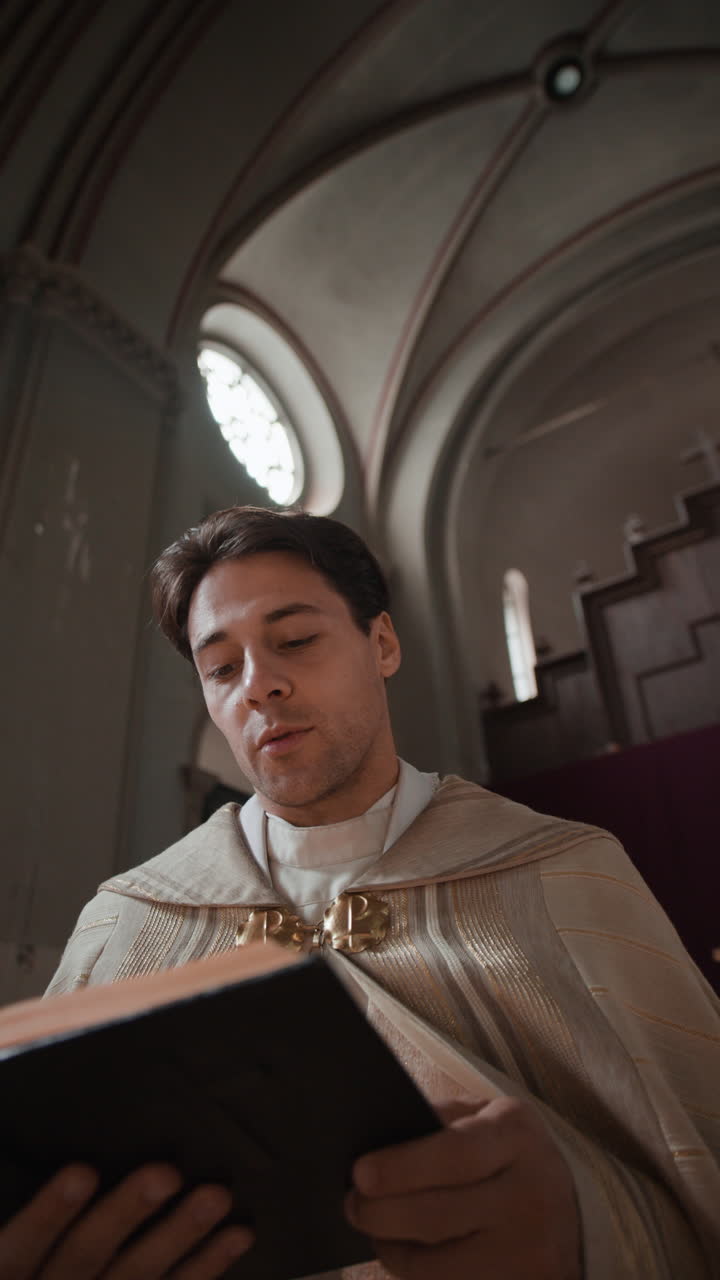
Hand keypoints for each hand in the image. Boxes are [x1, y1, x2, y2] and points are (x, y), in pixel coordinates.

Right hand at [0, 1163, 252, 1278]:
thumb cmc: (33, 1259)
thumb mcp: (15, 1246)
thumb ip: (26, 1209)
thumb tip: (63, 1157)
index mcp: (12, 1272)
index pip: (22, 1246)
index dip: (50, 1213)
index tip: (83, 1171)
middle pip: (86, 1256)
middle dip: (127, 1214)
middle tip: (168, 1173)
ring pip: (136, 1277)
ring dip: (180, 1236)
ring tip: (217, 1197)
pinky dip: (206, 1267)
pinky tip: (237, 1237)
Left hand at [346, 1098, 580, 1279]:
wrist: (577, 1211)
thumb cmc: (509, 1155)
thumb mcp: (488, 1118)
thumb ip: (442, 1119)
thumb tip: (380, 1137)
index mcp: (517, 1135)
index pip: (455, 1153)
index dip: (402, 1167)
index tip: (360, 1174)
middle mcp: (530, 1194)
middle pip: (438, 1215)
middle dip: (381, 1213)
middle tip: (352, 1205)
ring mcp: (530, 1252)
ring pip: (438, 1265)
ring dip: (392, 1248)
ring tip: (373, 1228)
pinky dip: (417, 1273)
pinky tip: (404, 1252)